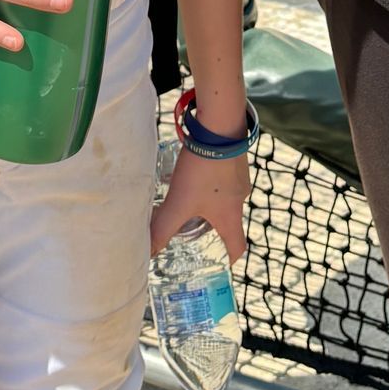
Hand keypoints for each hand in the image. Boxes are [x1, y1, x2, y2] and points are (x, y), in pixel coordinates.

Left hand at [152, 148, 249, 263]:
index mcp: (231, 216)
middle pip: (230, 222)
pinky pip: (223, 178)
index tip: (218, 263)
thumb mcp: (178, 202)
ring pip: (226, 198)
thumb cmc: (203, 169)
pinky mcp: (235, 160)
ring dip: (210, 202)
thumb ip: (162, 228)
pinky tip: (194, 173)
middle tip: (194, 229)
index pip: (237, 248)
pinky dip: (211, 181)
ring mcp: (240, 178)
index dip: (228, 259)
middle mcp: (240, 199)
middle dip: (213, 228)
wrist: (220, 126)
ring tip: (189, 198)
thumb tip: (148, 252)